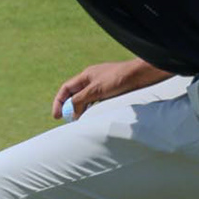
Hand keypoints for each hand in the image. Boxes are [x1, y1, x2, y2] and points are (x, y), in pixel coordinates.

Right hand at [51, 59, 166, 119]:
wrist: (141, 76)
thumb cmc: (119, 79)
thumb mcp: (96, 90)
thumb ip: (81, 100)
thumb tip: (71, 112)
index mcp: (86, 75)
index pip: (66, 89)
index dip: (59, 102)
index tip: (56, 116)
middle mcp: (92, 80)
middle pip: (75, 95)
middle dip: (69, 108)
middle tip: (68, 122)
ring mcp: (102, 86)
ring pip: (86, 100)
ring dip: (81, 110)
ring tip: (80, 122)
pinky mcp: (112, 92)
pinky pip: (97, 102)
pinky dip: (92, 110)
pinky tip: (94, 117)